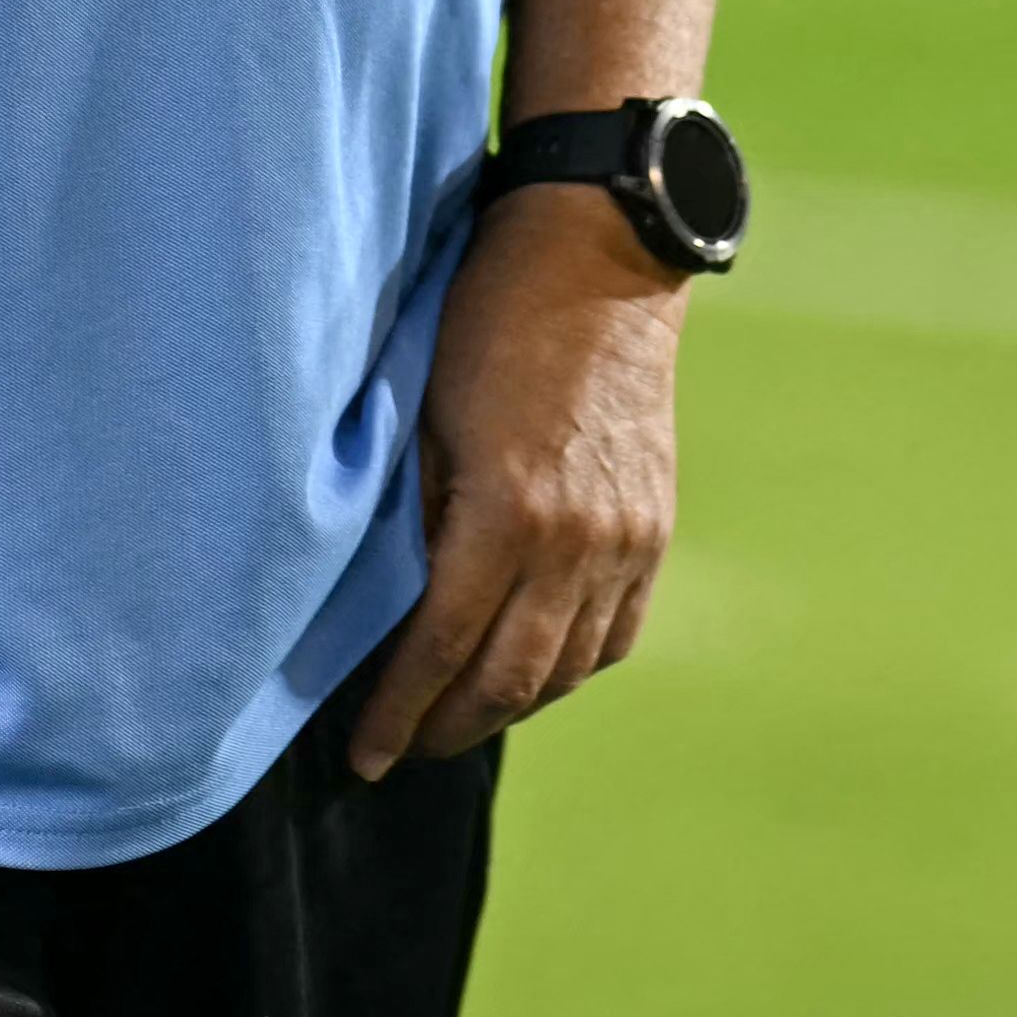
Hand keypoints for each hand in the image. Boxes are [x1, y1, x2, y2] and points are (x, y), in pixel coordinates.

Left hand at [344, 182, 688, 776]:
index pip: (441, 648)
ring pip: (567, 668)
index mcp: (505, 513)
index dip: (398, 713)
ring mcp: (626, 541)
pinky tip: (529, 674)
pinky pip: (614, 635)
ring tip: (455, 719)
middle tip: (401, 750)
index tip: (363, 756)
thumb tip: (385, 610)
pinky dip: (569, 669)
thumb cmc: (483, 321)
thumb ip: (412, 518)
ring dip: (508, 707)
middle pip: (509, 679)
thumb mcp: (422, 413)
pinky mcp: (653, 530)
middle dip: (447, 727)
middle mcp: (575, 543)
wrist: (597, 259)